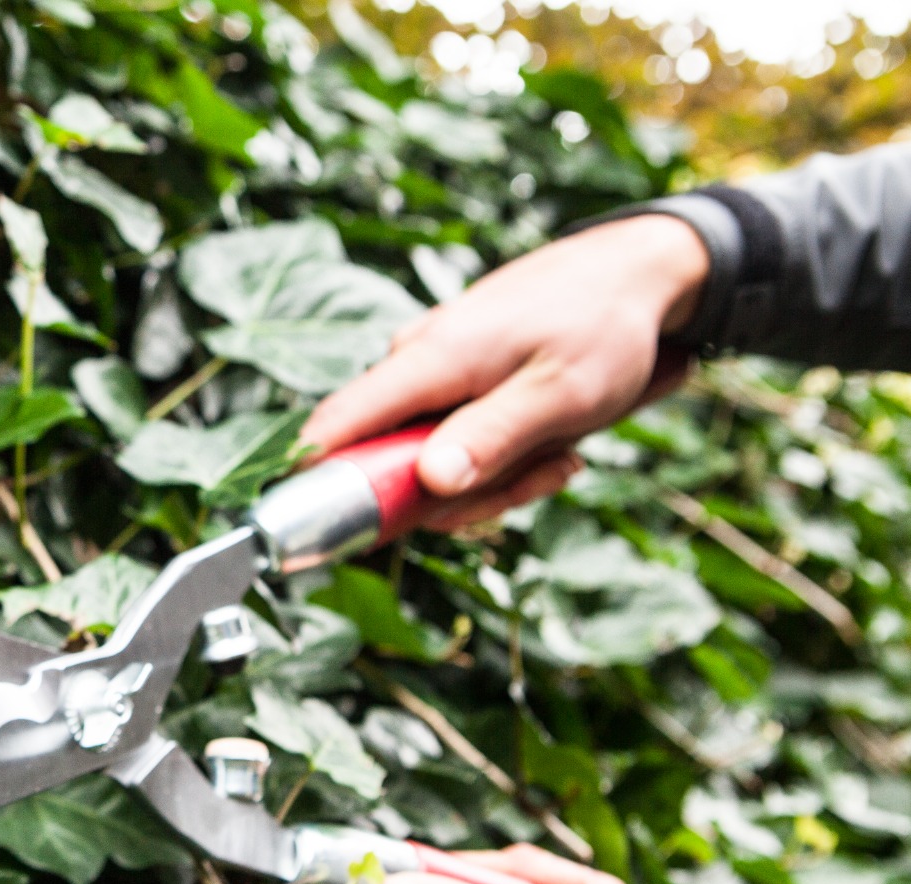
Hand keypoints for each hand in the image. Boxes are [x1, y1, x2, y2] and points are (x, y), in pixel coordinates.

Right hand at [303, 215, 710, 530]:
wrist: (639, 270)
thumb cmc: (605, 325)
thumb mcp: (561, 394)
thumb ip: (493, 438)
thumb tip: (430, 481)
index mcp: (427, 360)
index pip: (334, 426)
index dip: (322, 487)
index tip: (355, 535)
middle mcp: (414, 363)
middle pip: (390, 465)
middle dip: (461, 494)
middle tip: (541, 476)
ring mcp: (433, 370)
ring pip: (431, 461)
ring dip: (496, 477)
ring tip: (559, 453)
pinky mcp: (454, 378)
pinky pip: (456, 441)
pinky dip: (503, 455)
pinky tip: (552, 441)